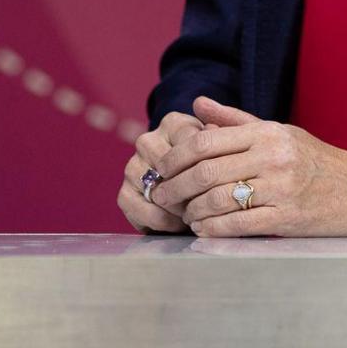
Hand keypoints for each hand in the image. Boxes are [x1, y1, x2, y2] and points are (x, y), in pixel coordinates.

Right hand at [117, 111, 208, 233]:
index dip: (209, 166)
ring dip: (178, 207)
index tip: (222, 182)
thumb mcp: (220, 149)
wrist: (185, 192)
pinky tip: (179, 224)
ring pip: (157, 189)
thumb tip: (213, 130)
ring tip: (196, 214)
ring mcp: (132, 167)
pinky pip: (143, 210)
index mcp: (173, 123)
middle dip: (192, 189)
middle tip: (209, 203)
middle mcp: (148, 141)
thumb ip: (220, 139)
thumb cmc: (209, 167)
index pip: (192, 141)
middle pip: (171, 166)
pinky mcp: (124, 193)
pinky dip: (163, 221)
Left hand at [149, 96, 346, 236]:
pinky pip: (237, 225)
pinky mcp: (288, 218)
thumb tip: (197, 105)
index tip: (161, 169)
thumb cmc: (318, 160)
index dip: (175, 157)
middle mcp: (273, 157)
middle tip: (160, 196)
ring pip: (217, 200)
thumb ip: (236, 121)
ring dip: (191, 211)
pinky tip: (203, 229)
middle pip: (205, 171)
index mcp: (268, 133)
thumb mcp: (280, 132)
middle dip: (174, 187)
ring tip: (183, 214)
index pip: (206, 141)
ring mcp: (281, 188)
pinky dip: (212, 229)